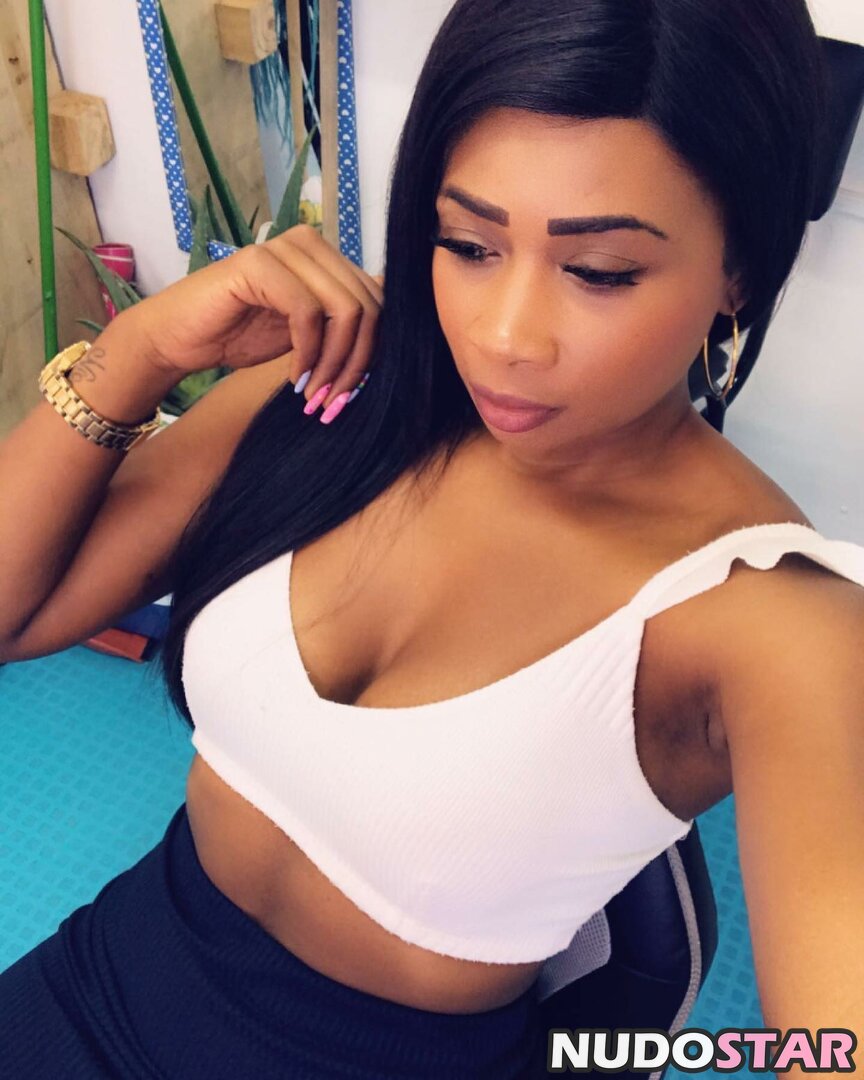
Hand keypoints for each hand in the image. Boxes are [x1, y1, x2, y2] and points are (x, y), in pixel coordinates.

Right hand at [121, 225, 383, 411]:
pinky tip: (293, 377)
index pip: (380, 301)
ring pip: (346, 310)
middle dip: (357, 363)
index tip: (350, 393)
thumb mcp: (308, 336)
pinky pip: (308, 312)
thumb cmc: (240, 336)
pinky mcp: (259, 264)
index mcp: (328, 257)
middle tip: (332, 402)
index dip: (375, 352)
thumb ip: (345, 328)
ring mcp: (285, 248)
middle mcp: (311, 244)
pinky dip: (307, 353)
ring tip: (314, 394)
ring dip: (335, 363)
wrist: (179, 339)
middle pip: (370, 306)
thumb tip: (398, 341)